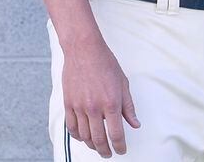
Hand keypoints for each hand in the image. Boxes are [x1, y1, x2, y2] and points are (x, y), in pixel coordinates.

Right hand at [62, 39, 139, 157]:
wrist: (84, 51)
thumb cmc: (106, 64)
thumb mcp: (123, 84)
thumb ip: (129, 106)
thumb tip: (135, 124)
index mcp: (111, 103)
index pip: (116, 133)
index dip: (119, 146)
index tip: (121, 151)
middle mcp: (94, 108)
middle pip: (99, 139)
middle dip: (105, 150)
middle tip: (109, 153)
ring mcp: (79, 107)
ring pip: (84, 135)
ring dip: (92, 144)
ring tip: (98, 146)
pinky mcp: (68, 104)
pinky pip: (71, 127)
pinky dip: (77, 136)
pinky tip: (83, 137)